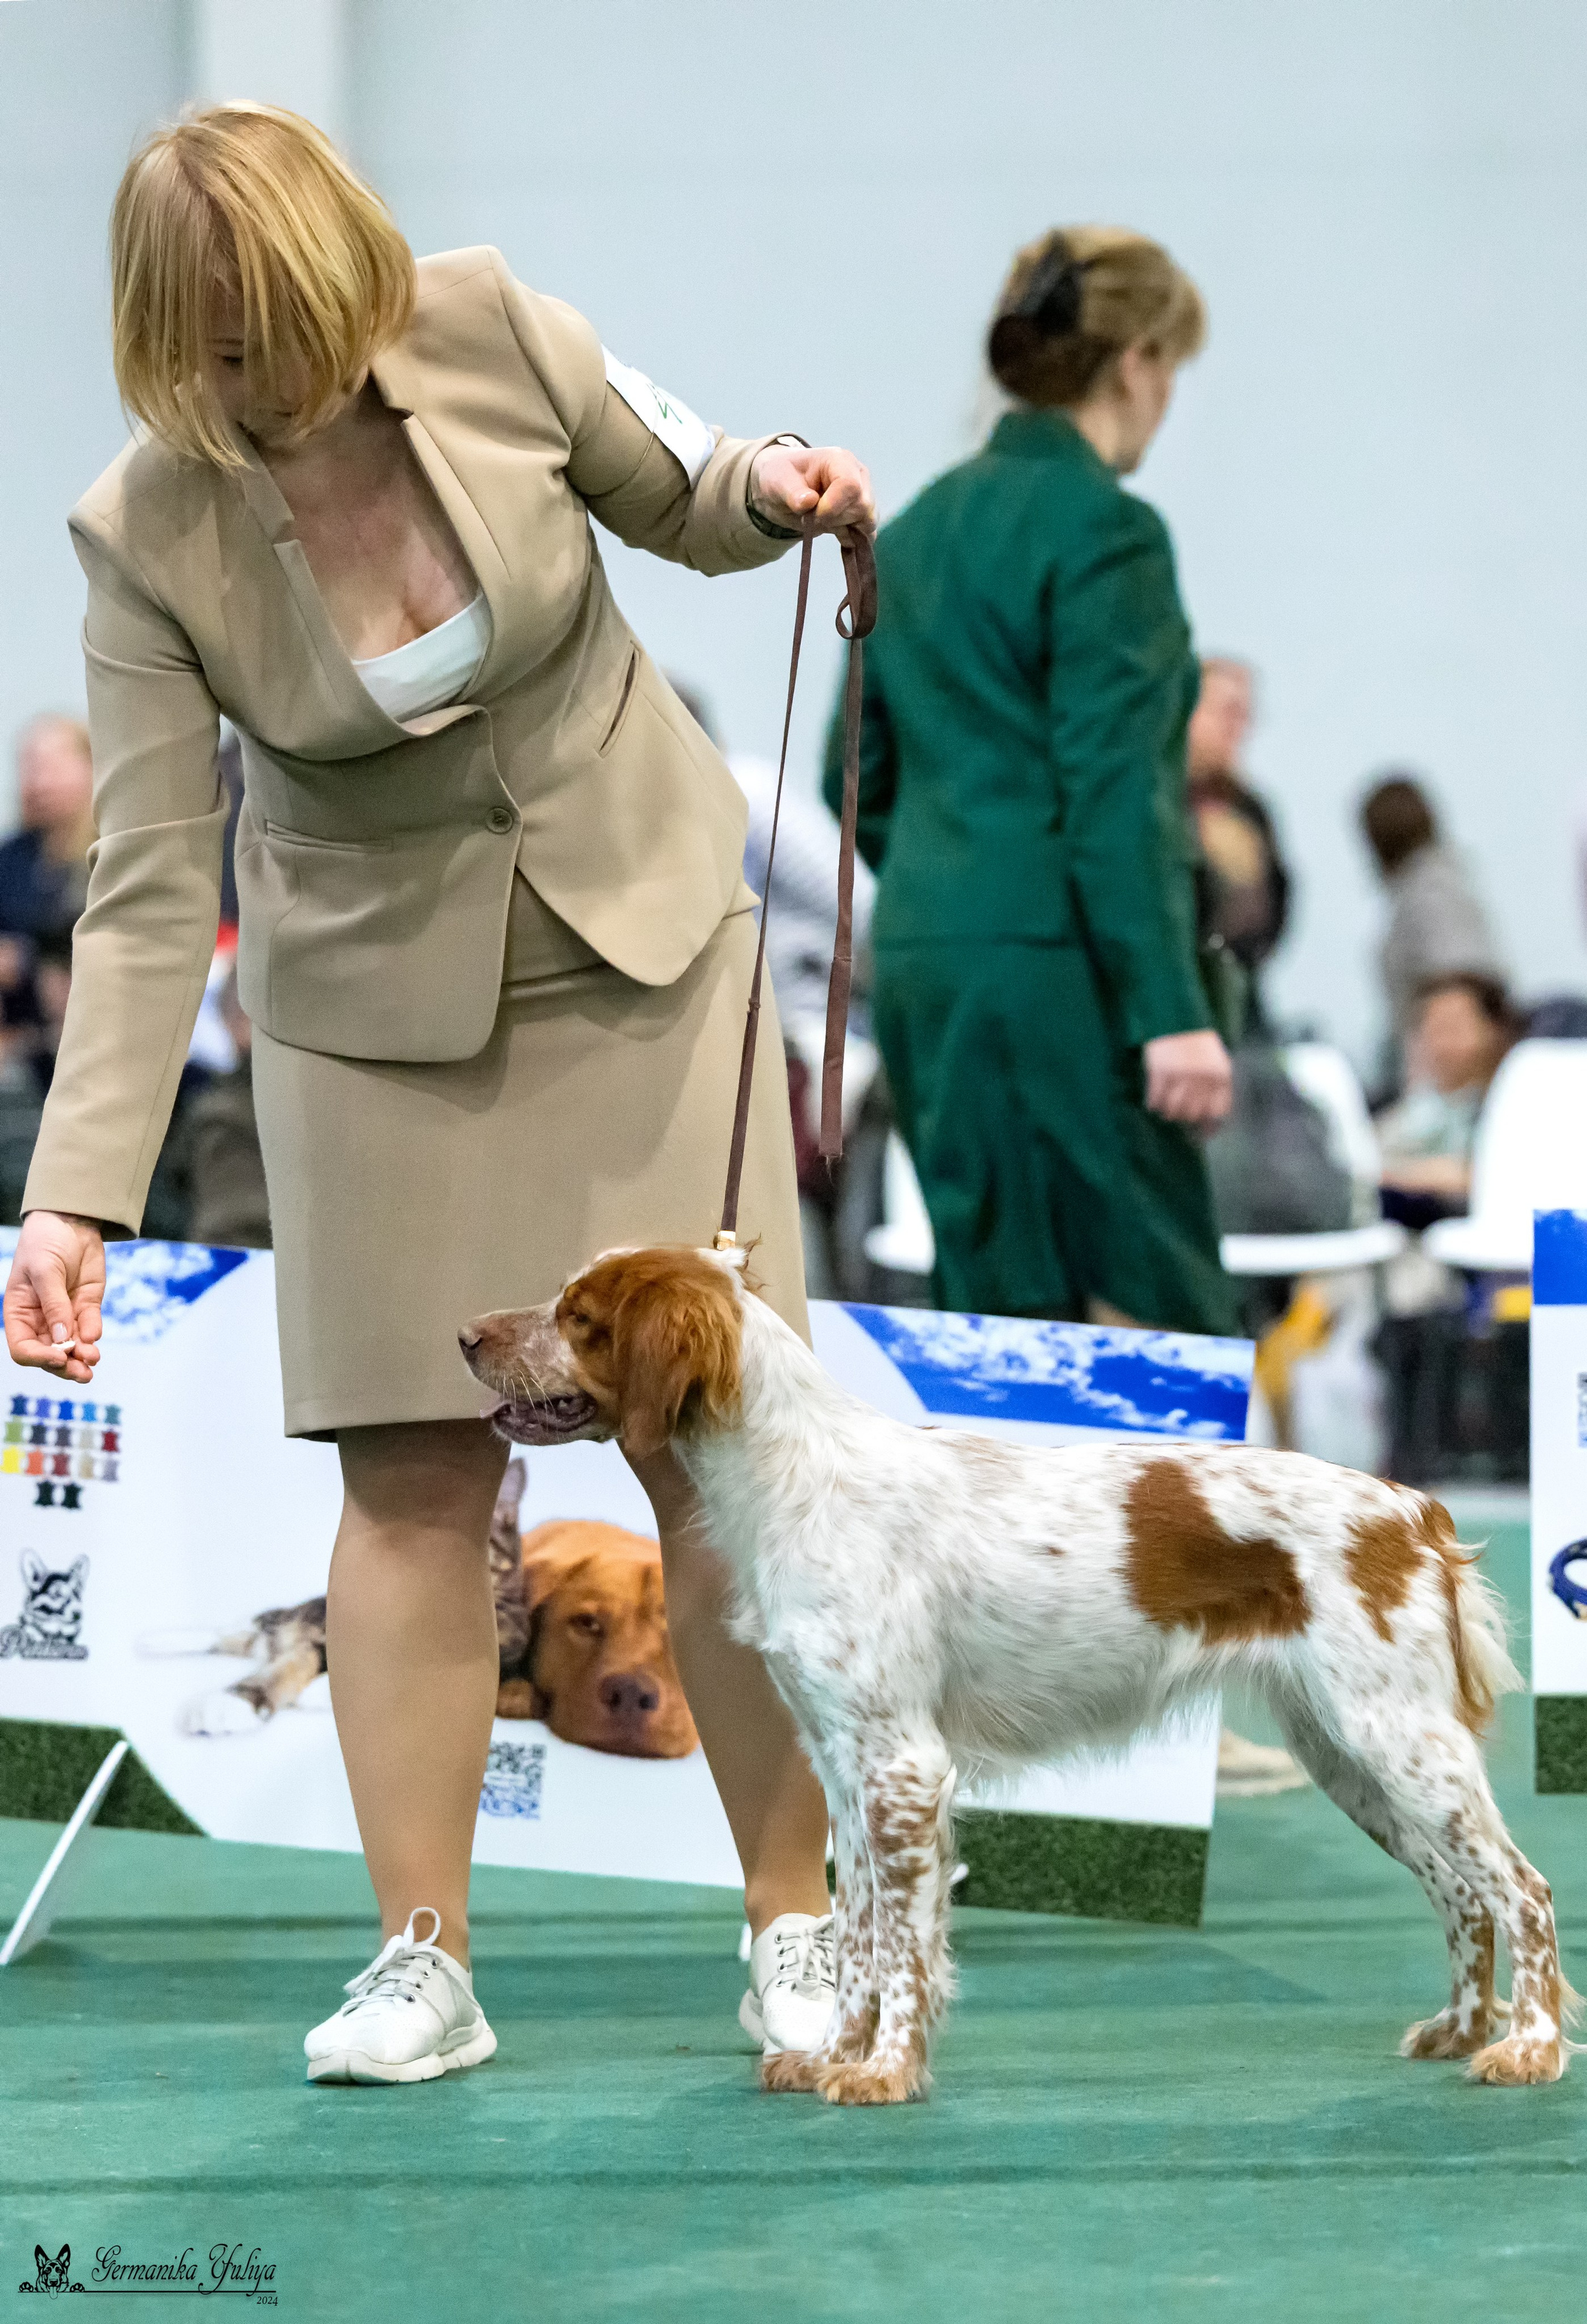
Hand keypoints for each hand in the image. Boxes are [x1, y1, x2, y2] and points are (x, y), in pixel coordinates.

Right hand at [3, 1210, 105, 1383]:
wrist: (71, 1221)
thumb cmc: (45, 1242)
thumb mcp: (45, 1270)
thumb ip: (54, 1305)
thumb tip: (63, 1339)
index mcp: (20, 1313)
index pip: (23, 1348)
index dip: (39, 1358)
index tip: (59, 1357)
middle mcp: (40, 1320)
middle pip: (50, 1355)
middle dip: (66, 1366)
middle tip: (83, 1373)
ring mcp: (65, 1315)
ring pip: (72, 1347)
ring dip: (82, 1357)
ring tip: (93, 1360)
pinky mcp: (86, 1307)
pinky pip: (89, 1328)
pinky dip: (92, 1334)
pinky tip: (94, 1335)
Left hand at [749, 444, 874, 538]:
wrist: (784, 488)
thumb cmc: (782, 478)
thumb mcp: (777, 481)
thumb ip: (791, 492)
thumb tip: (808, 501)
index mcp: (839, 460)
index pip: (850, 486)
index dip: (832, 507)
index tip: (812, 516)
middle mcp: (858, 475)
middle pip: (862, 507)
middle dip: (835, 520)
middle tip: (812, 518)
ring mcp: (863, 495)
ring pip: (867, 523)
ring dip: (842, 530)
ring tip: (821, 521)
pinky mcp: (862, 514)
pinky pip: (867, 534)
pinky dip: (852, 541)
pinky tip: (836, 537)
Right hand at [1142, 1030, 1232, 1127]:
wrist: (1176, 1019)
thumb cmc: (1198, 1045)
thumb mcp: (1217, 1064)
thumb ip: (1217, 1089)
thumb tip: (1209, 1126)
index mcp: (1221, 1076)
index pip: (1217, 1113)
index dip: (1208, 1127)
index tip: (1200, 1134)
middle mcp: (1203, 1077)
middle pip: (1192, 1114)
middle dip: (1185, 1118)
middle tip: (1178, 1116)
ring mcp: (1181, 1075)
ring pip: (1173, 1111)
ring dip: (1168, 1113)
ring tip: (1165, 1110)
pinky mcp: (1160, 1072)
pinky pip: (1155, 1100)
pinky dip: (1153, 1104)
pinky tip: (1152, 1103)